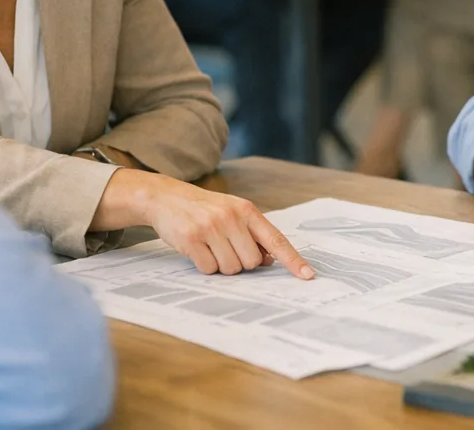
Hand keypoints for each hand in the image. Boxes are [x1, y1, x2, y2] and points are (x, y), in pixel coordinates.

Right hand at [127, 173, 314, 278]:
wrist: (166, 197)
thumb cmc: (203, 208)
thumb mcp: (232, 212)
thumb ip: (252, 233)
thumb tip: (271, 259)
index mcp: (247, 210)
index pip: (276, 239)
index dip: (293, 260)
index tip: (308, 275)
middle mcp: (231, 217)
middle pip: (252, 262)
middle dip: (241, 262)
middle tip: (225, 247)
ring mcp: (211, 228)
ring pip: (231, 268)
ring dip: (221, 264)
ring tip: (209, 246)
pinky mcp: (192, 240)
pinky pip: (209, 269)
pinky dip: (204, 265)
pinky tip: (197, 249)